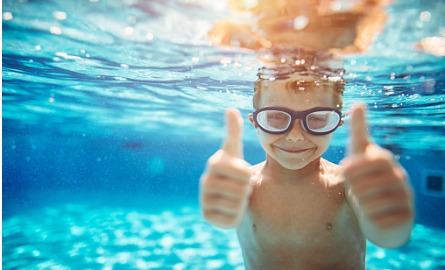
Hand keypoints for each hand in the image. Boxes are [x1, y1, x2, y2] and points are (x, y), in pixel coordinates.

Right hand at [200, 108, 252, 228]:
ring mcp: (204, 200)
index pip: (240, 171)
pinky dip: (236, 214)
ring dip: (242, 201)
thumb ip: (233, 131)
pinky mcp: (207, 217)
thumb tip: (230, 109)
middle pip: (241, 189)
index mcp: (214, 164)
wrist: (229, 192)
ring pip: (238, 204)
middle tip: (241, 185)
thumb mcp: (235, 150)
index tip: (242, 172)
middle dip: (246, 188)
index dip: (246, 174)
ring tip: (236, 195)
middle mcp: (205, 182)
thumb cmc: (234, 169)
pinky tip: (230, 208)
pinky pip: (232, 219)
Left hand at [342, 104, 412, 228]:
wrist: (378, 212)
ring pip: (372, 203)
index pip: (375, 160)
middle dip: (354, 187)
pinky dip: (369, 217)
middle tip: (351, 189)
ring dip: (360, 203)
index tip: (343, 171)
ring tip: (361, 200)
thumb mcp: (359, 154)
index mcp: (387, 161)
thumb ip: (358, 131)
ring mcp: (405, 199)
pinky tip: (370, 214)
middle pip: (368, 183)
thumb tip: (359, 103)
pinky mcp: (405, 219)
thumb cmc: (364, 179)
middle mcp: (400, 178)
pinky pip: (379, 219)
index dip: (354, 167)